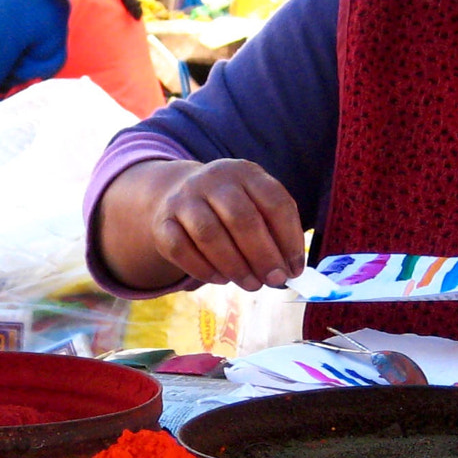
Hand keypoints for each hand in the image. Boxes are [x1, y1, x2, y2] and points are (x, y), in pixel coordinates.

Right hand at [149, 159, 305, 290]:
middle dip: (263, 255)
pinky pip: (181, 249)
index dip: (289, 238)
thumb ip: (274, 234)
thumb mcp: (255, 206)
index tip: (295, 269)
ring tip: (252, 285)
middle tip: (274, 280)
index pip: (274, 202)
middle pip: (242, 218)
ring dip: (235, 266)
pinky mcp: (162, 221)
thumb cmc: (229, 209)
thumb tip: (289, 271)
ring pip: (209, 235)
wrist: (177, 195)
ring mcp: (184, 198)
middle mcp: (214, 179)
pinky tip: (222, 279)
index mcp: (246, 173)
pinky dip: (204, 269)